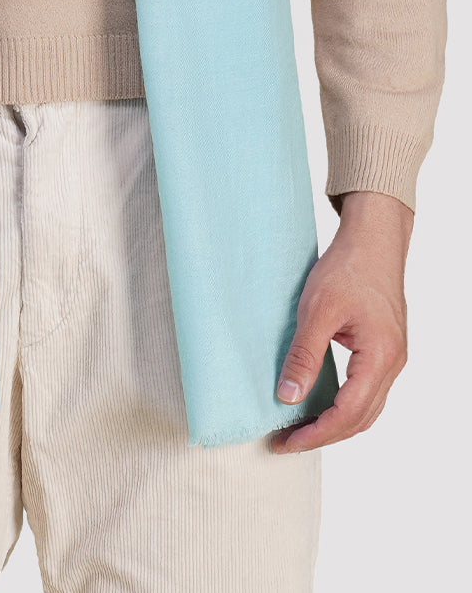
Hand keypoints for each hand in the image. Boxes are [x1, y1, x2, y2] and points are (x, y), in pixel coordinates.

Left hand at [269, 190, 412, 453]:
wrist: (374, 238)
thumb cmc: (349, 267)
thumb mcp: (317, 309)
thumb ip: (304, 355)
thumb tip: (288, 396)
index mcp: (380, 357)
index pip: (348, 414)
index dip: (316, 433)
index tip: (286, 441)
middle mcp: (393, 363)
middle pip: (360, 418)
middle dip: (323, 434)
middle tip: (286, 440)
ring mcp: (392, 357)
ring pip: (366, 408)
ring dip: (334, 422)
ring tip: (299, 427)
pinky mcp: (384, 348)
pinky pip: (366, 389)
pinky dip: (343, 404)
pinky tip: (319, 401)